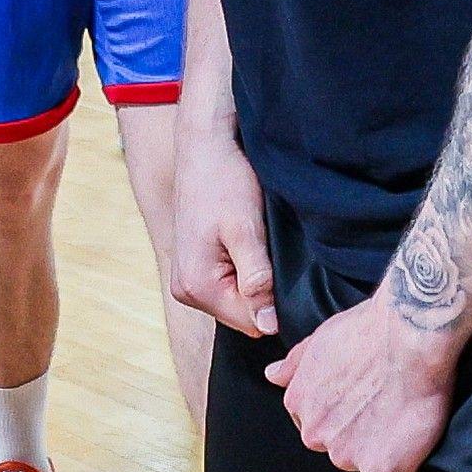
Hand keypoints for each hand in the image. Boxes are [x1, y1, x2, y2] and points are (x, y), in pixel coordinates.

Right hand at [167, 116, 280, 337]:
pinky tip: (250, 241)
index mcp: (196, 287)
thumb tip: (269, 326)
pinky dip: (246, 267)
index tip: (285, 270)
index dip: (277, 303)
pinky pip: (230, 282)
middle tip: (272, 250)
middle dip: (265, 290)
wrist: (206, 145)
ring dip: (256, 277)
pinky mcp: (196, 264)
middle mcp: (185, 290)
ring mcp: (188, 278)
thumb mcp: (246, 231)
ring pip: (239, 298)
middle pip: (244, 313)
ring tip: (259, 242)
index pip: (252, 323)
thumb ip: (257, 281)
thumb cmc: (225, 181)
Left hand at [262, 292, 461, 471]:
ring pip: (368, 464)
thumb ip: (295, 364)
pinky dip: (410, 466)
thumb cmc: (370, 331)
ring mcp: (347, 455)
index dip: (347, 416)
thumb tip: (272, 375)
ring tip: (403, 417)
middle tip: (388, 407)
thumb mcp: (321, 338)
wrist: (409, 337)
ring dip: (386, 450)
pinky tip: (416, 437)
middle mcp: (316, 434)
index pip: (319, 426)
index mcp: (299, 404)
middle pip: (342, 449)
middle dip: (364, 435)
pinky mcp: (382, 470)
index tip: (365, 401)